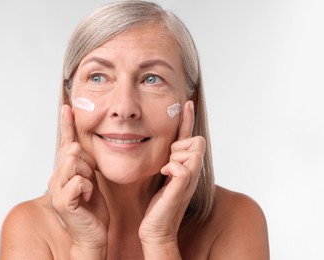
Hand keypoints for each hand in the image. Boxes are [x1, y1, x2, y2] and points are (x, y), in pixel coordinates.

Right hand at [48, 105, 108, 252]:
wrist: (94, 233)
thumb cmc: (92, 208)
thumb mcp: (92, 179)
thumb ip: (86, 163)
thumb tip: (79, 146)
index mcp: (64, 171)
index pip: (64, 143)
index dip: (67, 125)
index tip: (68, 108)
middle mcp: (55, 178)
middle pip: (72, 151)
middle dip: (88, 163)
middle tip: (91, 180)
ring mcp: (56, 189)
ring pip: (73, 162)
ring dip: (88, 175)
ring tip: (88, 190)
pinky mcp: (62, 201)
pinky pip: (78, 181)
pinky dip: (88, 188)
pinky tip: (87, 197)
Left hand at [139, 100, 205, 246]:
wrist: (156, 229)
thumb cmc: (158, 205)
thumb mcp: (163, 176)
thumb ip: (168, 160)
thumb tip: (167, 146)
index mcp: (188, 167)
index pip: (192, 137)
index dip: (189, 119)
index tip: (186, 102)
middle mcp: (193, 172)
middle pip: (197, 140)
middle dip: (180, 145)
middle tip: (168, 162)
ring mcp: (190, 180)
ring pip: (192, 150)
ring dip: (176, 156)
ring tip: (166, 170)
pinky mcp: (182, 189)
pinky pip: (183, 167)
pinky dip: (173, 166)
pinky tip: (165, 174)